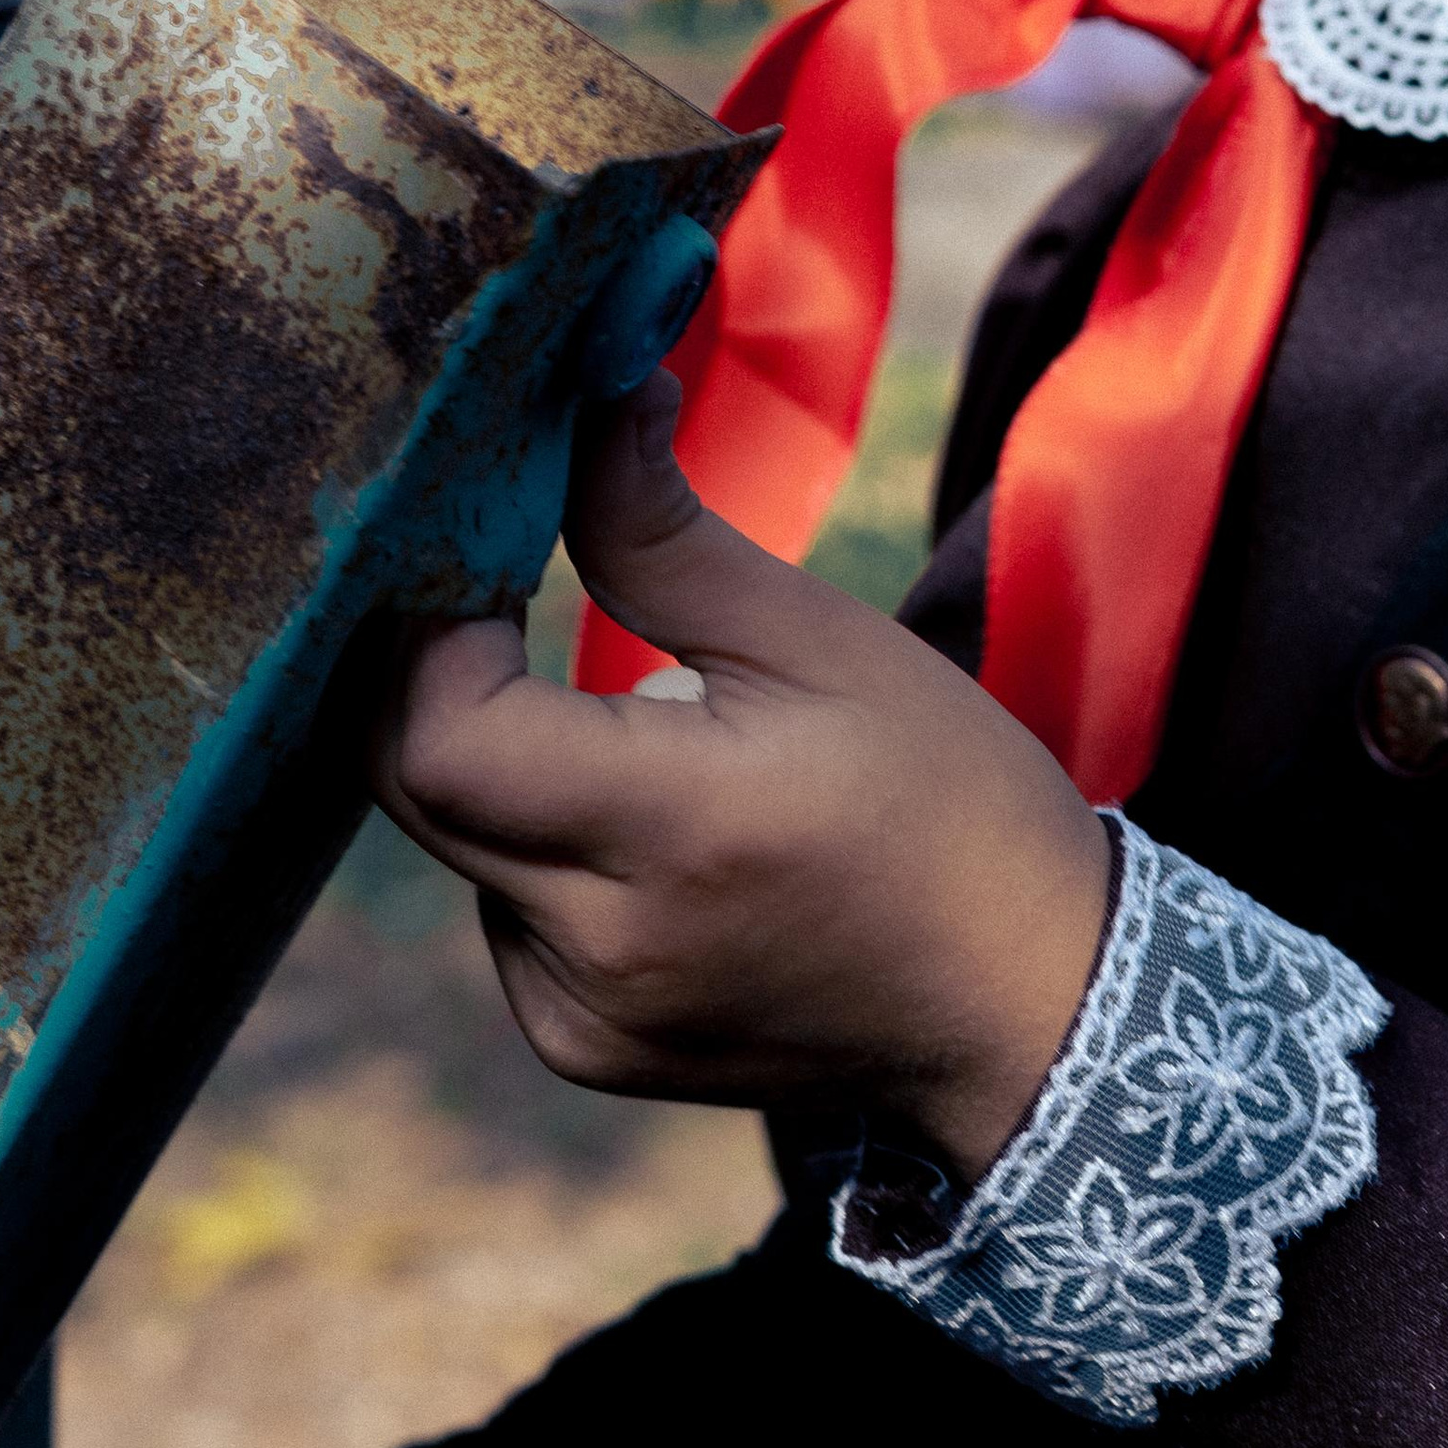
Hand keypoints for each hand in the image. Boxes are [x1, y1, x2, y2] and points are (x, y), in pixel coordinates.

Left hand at [372, 372, 1113, 1183]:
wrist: (1027, 1001)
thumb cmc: (945, 799)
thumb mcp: (820, 642)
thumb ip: (661, 534)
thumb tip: (587, 399)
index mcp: (672, 832)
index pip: (441, 737)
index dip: (428, 633)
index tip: (487, 559)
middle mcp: (604, 948)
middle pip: (419, 787)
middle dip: (445, 674)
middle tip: (515, 597)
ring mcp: (586, 1018)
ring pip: (454, 846)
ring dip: (501, 763)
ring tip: (637, 730)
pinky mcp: (587, 1049)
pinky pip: (503, 913)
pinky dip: (537, 848)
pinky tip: (648, 829)